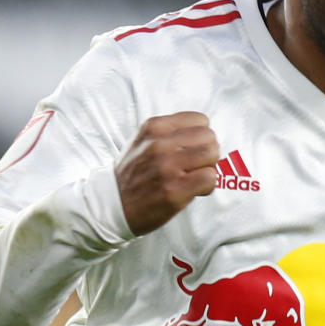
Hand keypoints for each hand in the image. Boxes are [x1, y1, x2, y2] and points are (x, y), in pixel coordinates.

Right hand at [115, 112, 220, 234]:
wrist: (113, 205)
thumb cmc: (133, 175)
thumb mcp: (142, 141)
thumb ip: (169, 133)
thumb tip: (202, 132)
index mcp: (154, 127)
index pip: (200, 120)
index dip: (201, 138)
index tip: (192, 151)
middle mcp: (160, 144)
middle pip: (209, 137)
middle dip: (208, 153)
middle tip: (196, 167)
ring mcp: (167, 166)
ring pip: (211, 154)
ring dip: (209, 169)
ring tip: (195, 178)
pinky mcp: (174, 189)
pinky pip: (209, 178)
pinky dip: (207, 186)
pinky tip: (194, 191)